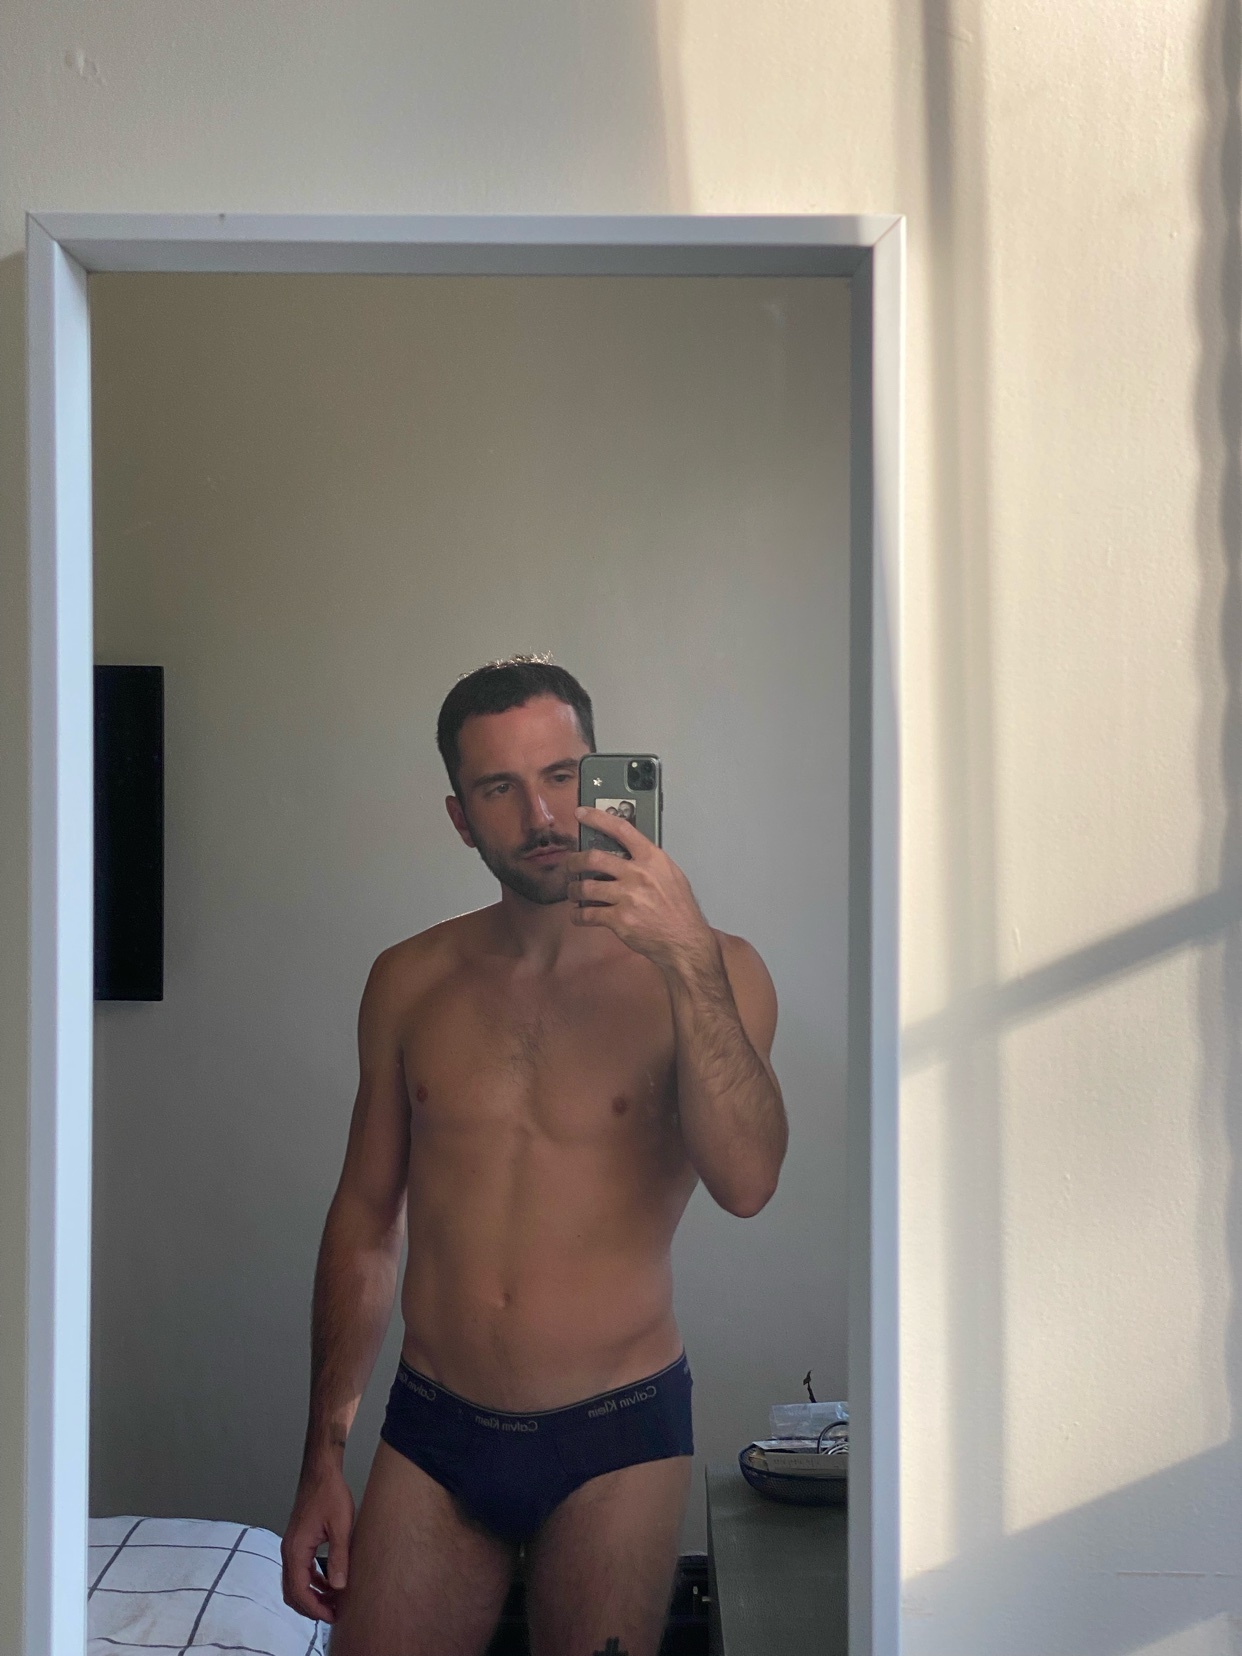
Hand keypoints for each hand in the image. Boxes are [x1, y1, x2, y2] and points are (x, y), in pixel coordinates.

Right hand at [280, 1460, 354, 1622]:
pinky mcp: (298, 1542)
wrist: (321, 1471)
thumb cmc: (330, 1493)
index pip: (299, 1591)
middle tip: (333, 1613)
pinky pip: (300, 1570)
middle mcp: (289, 1550)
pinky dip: (312, 1581)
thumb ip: (339, 1557)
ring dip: (311, 1595)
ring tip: (334, 1601)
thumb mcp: (341, 1526)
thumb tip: (338, 1586)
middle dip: (311, 1606)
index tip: (331, 1616)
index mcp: (296, 1549)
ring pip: (295, 1583)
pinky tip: (329, 1582)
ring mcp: (292, 1546)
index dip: (314, 1608)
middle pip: (292, 1592)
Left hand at [567, 806, 716, 974]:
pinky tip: (579, 915)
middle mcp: (638, 874)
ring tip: (574, 892)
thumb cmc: (680, 910)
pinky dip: (578, 916)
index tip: (582, 813)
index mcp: (652, 859)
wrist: (685, 940)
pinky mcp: (619, 920)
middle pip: (593, 857)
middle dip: (574, 861)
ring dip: (574, 890)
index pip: (621, 829)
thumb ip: (649, 862)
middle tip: (570, 864)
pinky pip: (587, 914)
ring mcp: (627, 897)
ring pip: (585, 887)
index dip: (597, 818)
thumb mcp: (672, 875)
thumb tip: (627, 853)